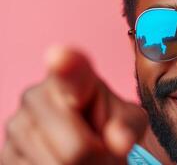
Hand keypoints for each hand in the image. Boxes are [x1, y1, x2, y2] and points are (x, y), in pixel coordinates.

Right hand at [1, 46, 147, 164]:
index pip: (70, 70)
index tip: (60, 57)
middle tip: (100, 149)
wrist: (87, 138)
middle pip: (77, 148)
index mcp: (74, 77)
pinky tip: (62, 162)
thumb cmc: (110, 124)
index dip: (66, 66)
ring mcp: (17, 126)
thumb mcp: (128, 122)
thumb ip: (127, 127)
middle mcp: (37, 96)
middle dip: (97, 158)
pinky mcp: (6, 155)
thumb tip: (120, 142)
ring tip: (83, 156)